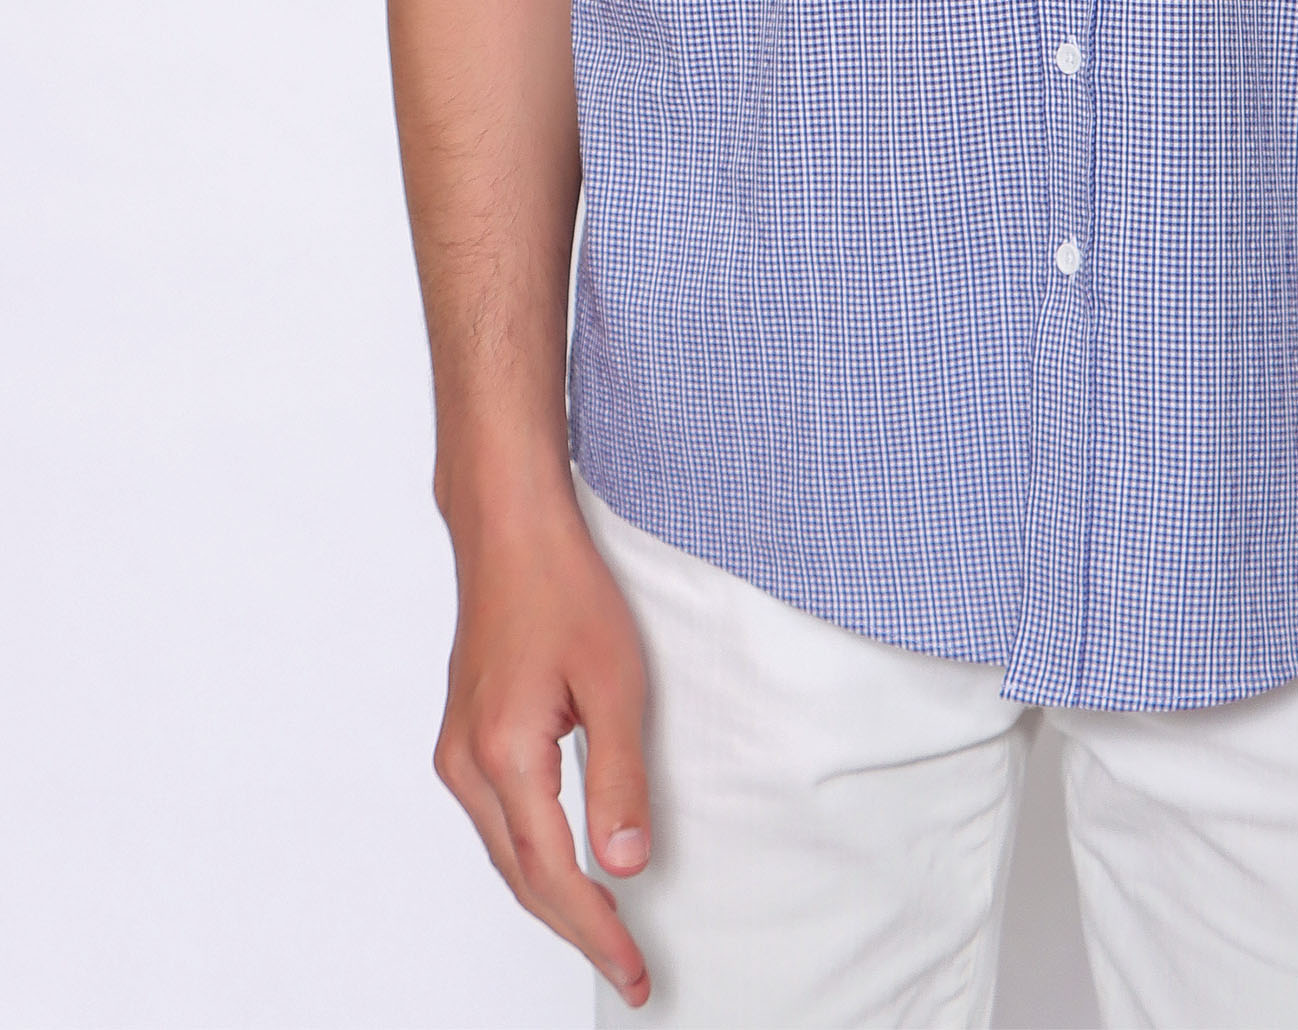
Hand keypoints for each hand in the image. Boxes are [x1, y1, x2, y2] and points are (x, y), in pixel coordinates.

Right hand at [432, 484, 654, 1009]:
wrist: (511, 531)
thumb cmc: (565, 589)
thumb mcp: (615, 681)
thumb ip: (619, 778)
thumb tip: (625, 867)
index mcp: (504, 755)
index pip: (553, 873)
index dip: (596, 932)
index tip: (636, 972)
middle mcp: (466, 764)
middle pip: (521, 877)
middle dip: (576, 929)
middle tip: (632, 969)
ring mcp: (456, 751)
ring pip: (504, 854)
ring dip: (552, 897)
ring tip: (607, 931)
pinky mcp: (461, 737)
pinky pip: (496, 822)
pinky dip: (531, 858)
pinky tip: (564, 867)